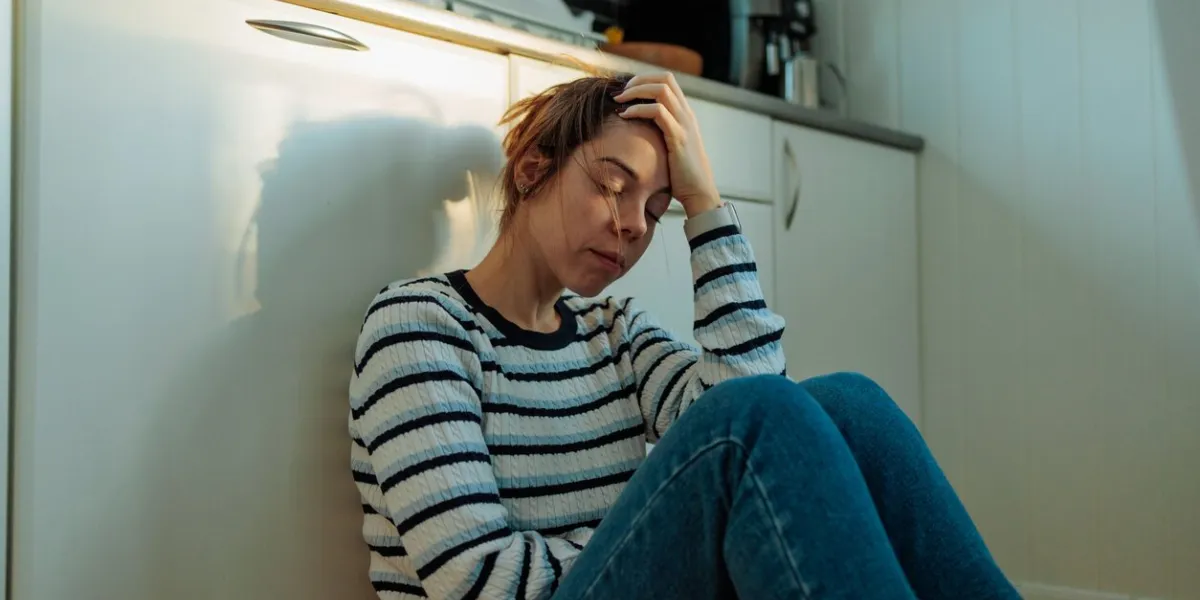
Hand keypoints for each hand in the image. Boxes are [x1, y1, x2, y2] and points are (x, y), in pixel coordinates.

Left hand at [613, 72, 722, 217]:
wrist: (698, 193)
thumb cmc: (681, 175)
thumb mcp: (670, 148)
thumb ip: (660, 135)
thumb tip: (637, 131)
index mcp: (685, 115)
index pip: (667, 81)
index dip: (645, 79)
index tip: (626, 91)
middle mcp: (686, 114)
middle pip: (665, 79)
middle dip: (639, 80)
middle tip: (620, 92)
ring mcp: (684, 124)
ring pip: (661, 90)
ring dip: (636, 91)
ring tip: (619, 100)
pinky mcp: (679, 137)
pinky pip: (657, 112)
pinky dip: (638, 109)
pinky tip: (624, 115)